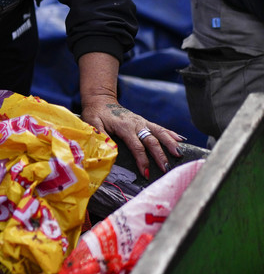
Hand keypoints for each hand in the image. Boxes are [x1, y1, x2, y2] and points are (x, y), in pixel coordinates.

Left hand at [77, 51, 183, 178]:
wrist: (101, 101)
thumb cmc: (96, 114)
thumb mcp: (93, 124)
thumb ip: (101, 136)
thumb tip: (109, 150)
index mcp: (124, 127)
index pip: (137, 146)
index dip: (142, 160)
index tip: (146, 173)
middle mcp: (136, 124)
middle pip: (152, 140)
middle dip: (160, 155)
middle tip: (166, 168)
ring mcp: (142, 122)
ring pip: (160, 132)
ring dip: (170, 143)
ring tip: (179, 154)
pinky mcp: (144, 121)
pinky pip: (160, 128)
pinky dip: (171, 133)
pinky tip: (181, 140)